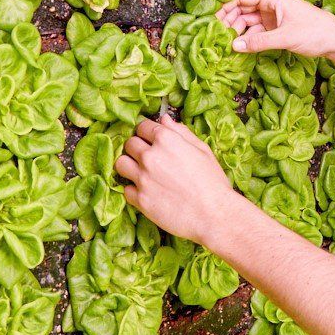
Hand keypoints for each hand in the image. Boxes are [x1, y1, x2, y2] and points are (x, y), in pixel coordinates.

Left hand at [115, 114, 248, 244]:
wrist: (214, 215)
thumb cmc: (213, 182)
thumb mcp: (202, 150)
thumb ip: (181, 132)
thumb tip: (164, 119)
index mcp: (166, 140)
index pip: (143, 126)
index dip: (147, 132)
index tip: (151, 140)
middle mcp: (150, 156)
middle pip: (129, 144)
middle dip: (137, 148)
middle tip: (147, 157)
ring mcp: (143, 178)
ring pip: (120, 164)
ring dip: (129, 165)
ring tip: (141, 172)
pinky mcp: (140, 200)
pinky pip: (126, 190)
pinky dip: (134, 190)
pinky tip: (146, 191)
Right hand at [216, 0, 334, 58]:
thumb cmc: (314, 32)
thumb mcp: (285, 38)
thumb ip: (259, 42)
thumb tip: (234, 45)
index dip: (225, 7)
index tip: (212, 20)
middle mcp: (269, 2)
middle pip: (241, 8)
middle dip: (229, 20)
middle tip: (217, 35)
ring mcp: (271, 14)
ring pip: (247, 20)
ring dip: (237, 30)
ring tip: (226, 43)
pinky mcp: (274, 26)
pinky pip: (255, 29)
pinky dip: (247, 37)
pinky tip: (239, 46)